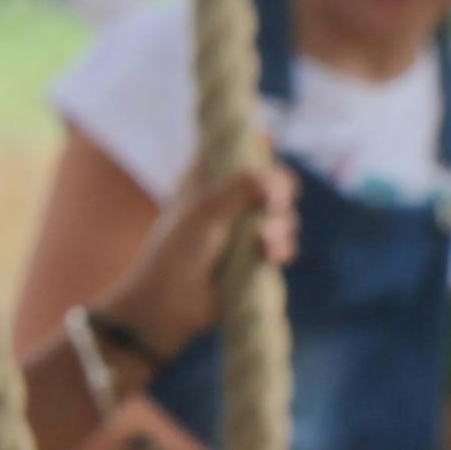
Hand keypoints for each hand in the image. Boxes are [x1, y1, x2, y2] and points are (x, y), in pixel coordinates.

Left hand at [106, 160, 299, 360]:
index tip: (266, 145)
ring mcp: (244, 230)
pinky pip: (283, 244)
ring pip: (283, 214)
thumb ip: (238, 187)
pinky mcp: (255, 258)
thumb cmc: (174, 252)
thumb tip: (274, 179)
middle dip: (281, 189)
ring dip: (281, 225)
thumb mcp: (203, 211)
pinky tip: (272, 256)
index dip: (254, 143)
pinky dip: (282, 247)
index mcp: (207, 180)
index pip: (237, 149)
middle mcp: (229, 201)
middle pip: (273, 180)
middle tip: (274, 201)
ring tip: (263, 240)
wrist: (166, 306)